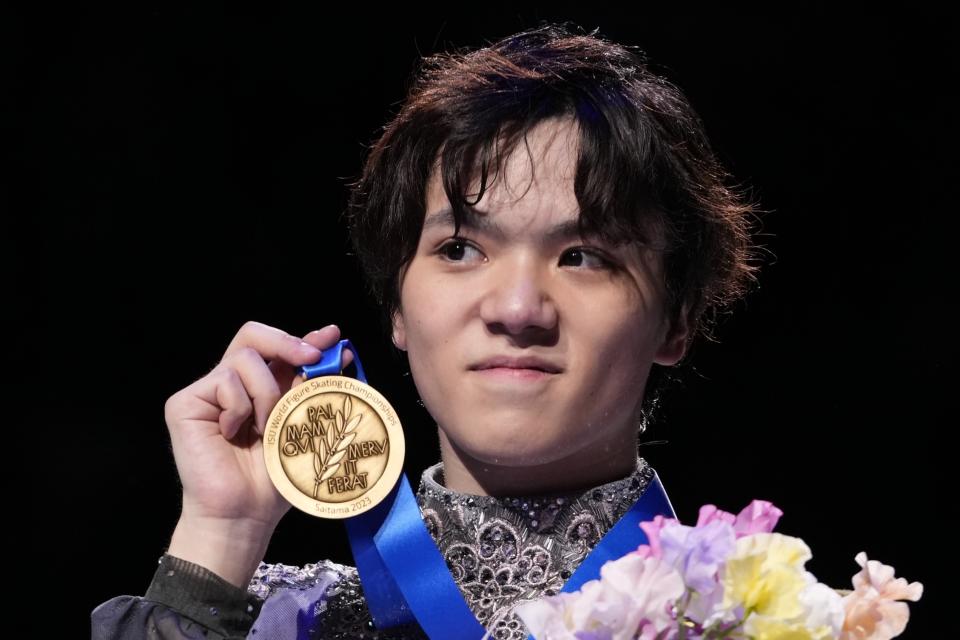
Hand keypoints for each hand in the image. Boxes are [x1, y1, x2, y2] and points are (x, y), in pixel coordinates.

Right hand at [162, 321, 352, 584]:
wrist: (245, 514)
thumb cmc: (273, 478)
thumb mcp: (303, 424)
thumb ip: (314, 387)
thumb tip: (343, 352)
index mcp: (258, 388)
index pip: (277, 348)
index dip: (304, 338)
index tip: (334, 337)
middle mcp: (231, 384)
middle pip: (252, 334)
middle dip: (286, 342)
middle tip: (311, 358)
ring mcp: (206, 392)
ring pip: (245, 359)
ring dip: (267, 392)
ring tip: (265, 427)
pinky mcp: (184, 403)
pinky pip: (225, 382)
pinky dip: (240, 407)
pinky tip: (234, 434)